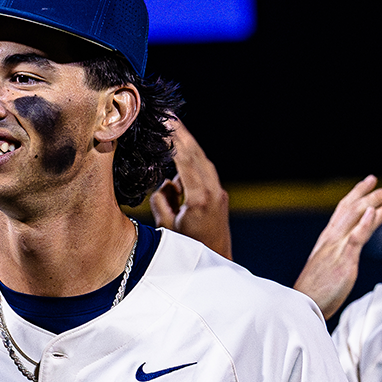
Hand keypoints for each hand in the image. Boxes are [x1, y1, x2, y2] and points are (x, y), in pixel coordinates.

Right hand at [149, 120, 230, 258]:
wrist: (218, 266)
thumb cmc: (189, 252)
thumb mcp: (167, 229)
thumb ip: (162, 201)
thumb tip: (164, 184)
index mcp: (199, 199)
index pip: (185, 160)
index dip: (175, 139)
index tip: (166, 122)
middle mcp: (213, 192)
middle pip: (197, 154)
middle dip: (182, 134)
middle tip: (170, 115)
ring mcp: (219, 194)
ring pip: (202, 162)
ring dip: (188, 147)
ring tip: (174, 130)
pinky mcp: (220, 198)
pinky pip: (205, 174)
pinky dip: (193, 164)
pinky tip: (179, 161)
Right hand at [293, 175, 381, 318]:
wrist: (302, 305)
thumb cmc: (315, 292)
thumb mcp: (327, 268)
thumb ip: (337, 255)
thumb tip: (347, 252)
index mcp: (328, 239)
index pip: (345, 209)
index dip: (358, 194)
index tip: (371, 182)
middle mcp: (332, 238)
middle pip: (353, 207)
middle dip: (374, 193)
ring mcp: (337, 247)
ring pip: (357, 215)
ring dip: (377, 201)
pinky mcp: (343, 260)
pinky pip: (356, 237)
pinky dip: (365, 222)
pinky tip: (375, 211)